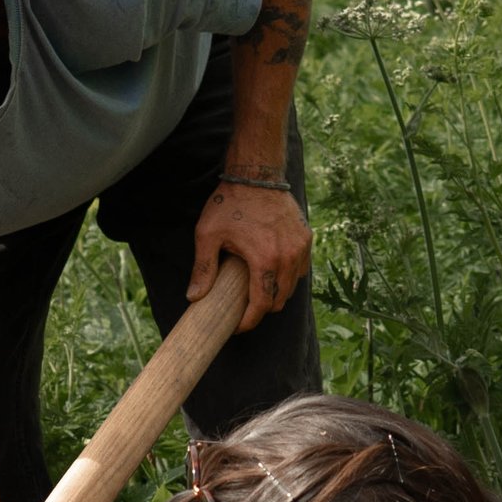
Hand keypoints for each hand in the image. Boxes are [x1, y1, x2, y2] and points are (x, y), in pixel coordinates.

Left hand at [188, 177, 311, 328]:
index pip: (261, 305)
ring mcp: (300, 248)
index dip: (249, 321)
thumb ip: (203, 269)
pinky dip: (287, 277)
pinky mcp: (306, 239)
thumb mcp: (208, 235)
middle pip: (279, 300)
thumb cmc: (230, 203)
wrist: (257, 174)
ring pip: (291, 287)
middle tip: (244, 308)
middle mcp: (288, 257)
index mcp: (265, 260)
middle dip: (262, 309)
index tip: (237, 326)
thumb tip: (194, 299)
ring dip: (276, 294)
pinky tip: (272, 273)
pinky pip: (300, 269)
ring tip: (257, 291)